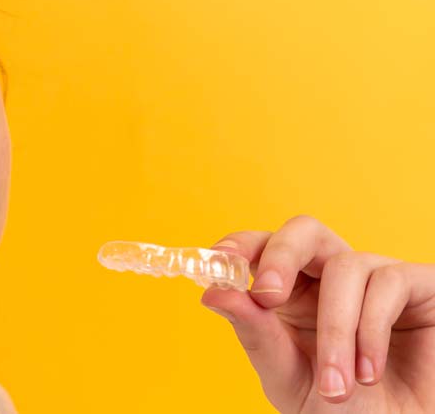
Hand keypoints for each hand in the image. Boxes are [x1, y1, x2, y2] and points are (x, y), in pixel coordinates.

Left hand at [201, 215, 434, 413]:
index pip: (263, 248)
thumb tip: (213, 293)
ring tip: (336, 385)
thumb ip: (255, 334)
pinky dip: (370, 331)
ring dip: (335, 329)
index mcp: (292, 293)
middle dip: (280, 256)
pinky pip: (388, 282)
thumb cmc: (346, 410)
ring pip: (345, 267)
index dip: (240, 244)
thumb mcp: (288, 375)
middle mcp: (332, 278)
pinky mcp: (419, 285)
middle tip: (268, 296)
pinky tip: (369, 372)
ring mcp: (377, 278)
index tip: (220, 260)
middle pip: (304, 231)